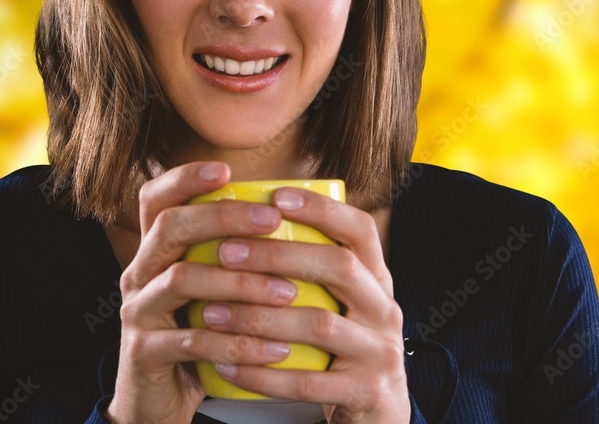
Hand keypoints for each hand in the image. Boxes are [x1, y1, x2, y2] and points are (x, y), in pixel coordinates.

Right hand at [105, 162, 298, 422]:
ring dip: (240, 283)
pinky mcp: (145, 353)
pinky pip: (192, 341)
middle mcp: (140, 273)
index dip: (185, 178)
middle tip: (273, 220)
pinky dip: (238, 344)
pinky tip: (277, 348)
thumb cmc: (202, 336)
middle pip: (170, 227)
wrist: (161, 402)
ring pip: (181, 280)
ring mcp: (137, 312)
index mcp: (156, 252)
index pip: (156, 199)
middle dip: (224, 218)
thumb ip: (237, 258)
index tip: (226, 169)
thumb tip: (303, 218)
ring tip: (289, 292)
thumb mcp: (215, 292)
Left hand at [199, 186, 410, 422]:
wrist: (380, 414)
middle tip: (226, 252)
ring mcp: (380, 353)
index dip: (321, 210)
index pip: (360, 230)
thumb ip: (316, 271)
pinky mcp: (366, 393)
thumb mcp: (345, 304)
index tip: (275, 197)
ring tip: (212, 312)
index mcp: (378, 281)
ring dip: (260, 316)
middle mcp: (386, 310)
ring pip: (319, 325)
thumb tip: (253, 220)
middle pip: (338, 268)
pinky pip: (308, 383)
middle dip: (279, 255)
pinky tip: (227, 366)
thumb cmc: (345, 349)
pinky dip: (264, 375)